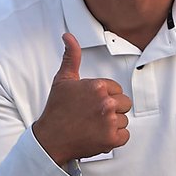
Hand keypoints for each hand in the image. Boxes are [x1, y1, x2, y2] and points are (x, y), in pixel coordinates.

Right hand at [32, 33, 131, 166]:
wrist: (51, 139)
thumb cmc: (57, 110)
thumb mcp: (63, 80)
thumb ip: (71, 57)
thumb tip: (68, 36)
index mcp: (98, 86)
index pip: (117, 89)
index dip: (105, 97)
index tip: (91, 104)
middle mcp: (106, 103)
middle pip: (124, 103)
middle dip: (112, 109)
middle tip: (94, 116)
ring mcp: (110, 122)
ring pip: (124, 120)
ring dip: (112, 125)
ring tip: (94, 126)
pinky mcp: (111, 139)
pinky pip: (125, 136)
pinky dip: (114, 138)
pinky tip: (99, 136)